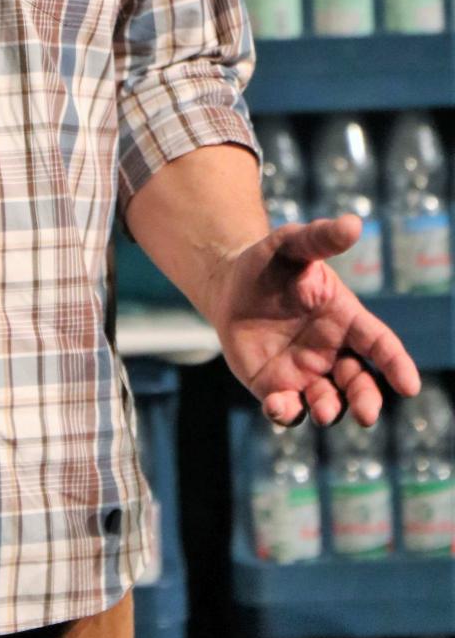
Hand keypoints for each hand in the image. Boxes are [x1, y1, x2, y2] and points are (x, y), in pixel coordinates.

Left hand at [206, 214, 420, 426]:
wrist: (229, 284)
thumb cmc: (269, 262)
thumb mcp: (292, 245)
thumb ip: (320, 238)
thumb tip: (353, 223)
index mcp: (346, 319)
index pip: (379, 344)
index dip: (396, 364)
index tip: (409, 385)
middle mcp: (332, 352)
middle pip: (360, 382)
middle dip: (367, 399)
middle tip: (367, 414)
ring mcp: (306, 373)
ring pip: (329, 401)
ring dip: (330, 409)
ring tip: (322, 410)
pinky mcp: (276, 387)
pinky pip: (287, 408)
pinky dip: (286, 413)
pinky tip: (279, 406)